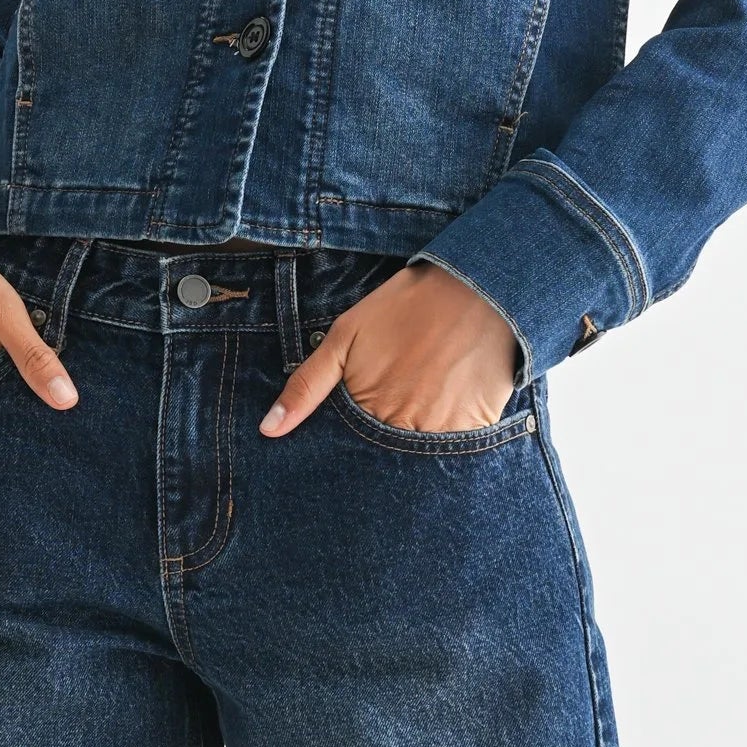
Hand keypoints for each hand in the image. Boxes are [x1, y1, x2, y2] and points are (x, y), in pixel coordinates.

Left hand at [259, 260, 521, 435]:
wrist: (474, 286)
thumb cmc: (403, 308)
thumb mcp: (344, 338)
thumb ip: (306, 386)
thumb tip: (268, 430)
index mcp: (367, 412)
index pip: (350, 454)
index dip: (353, 443)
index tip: (365, 418)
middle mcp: (403, 430)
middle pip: (385, 460)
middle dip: (385, 443)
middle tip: (401, 400)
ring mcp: (443, 432)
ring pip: (421, 460)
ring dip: (419, 440)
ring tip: (427, 397)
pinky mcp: (478, 427)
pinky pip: (460, 451)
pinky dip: (453, 435)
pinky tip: (452, 399)